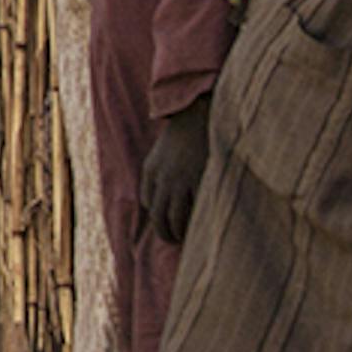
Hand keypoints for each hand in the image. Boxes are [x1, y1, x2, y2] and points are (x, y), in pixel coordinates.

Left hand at [140, 97, 208, 244]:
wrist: (200, 112)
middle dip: (164, 232)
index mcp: (151, 169)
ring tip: (187, 239)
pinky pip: (196, 209)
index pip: (148, 201)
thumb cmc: (187, 131)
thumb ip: (162, 170)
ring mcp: (180, 180)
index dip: (157, 213)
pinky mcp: (199, 179)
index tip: (167, 219)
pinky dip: (197, 221)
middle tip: (173, 240)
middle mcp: (161, 178)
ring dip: (179, 232)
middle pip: (158, 216)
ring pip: (174, 218)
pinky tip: (203, 225)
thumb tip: (163, 194)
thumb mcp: (165, 150)